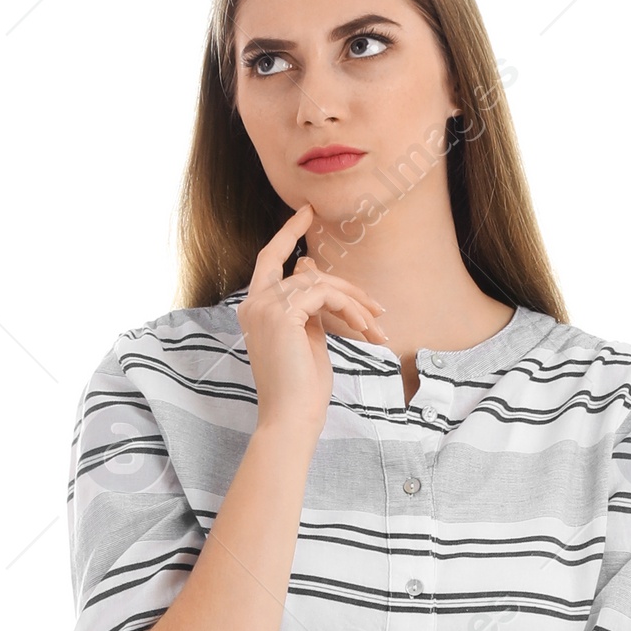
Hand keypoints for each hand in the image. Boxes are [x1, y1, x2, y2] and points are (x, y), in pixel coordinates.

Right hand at [237, 205, 388, 443]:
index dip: (288, 234)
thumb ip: (309, 308)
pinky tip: (365, 328)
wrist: (291, 418)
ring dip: (355, 304)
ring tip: (376, 328)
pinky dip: (350, 308)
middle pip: (306, 273)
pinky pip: (325, 294)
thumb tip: (316, 279)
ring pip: (320, 283)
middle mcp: (253, 303)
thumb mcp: (306, 340)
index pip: (270, 260)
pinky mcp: (282, 313)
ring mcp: (265, 306)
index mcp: (255, 310)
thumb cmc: (301, 390)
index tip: (307, 212)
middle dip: (345, 286)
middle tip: (377, 307)